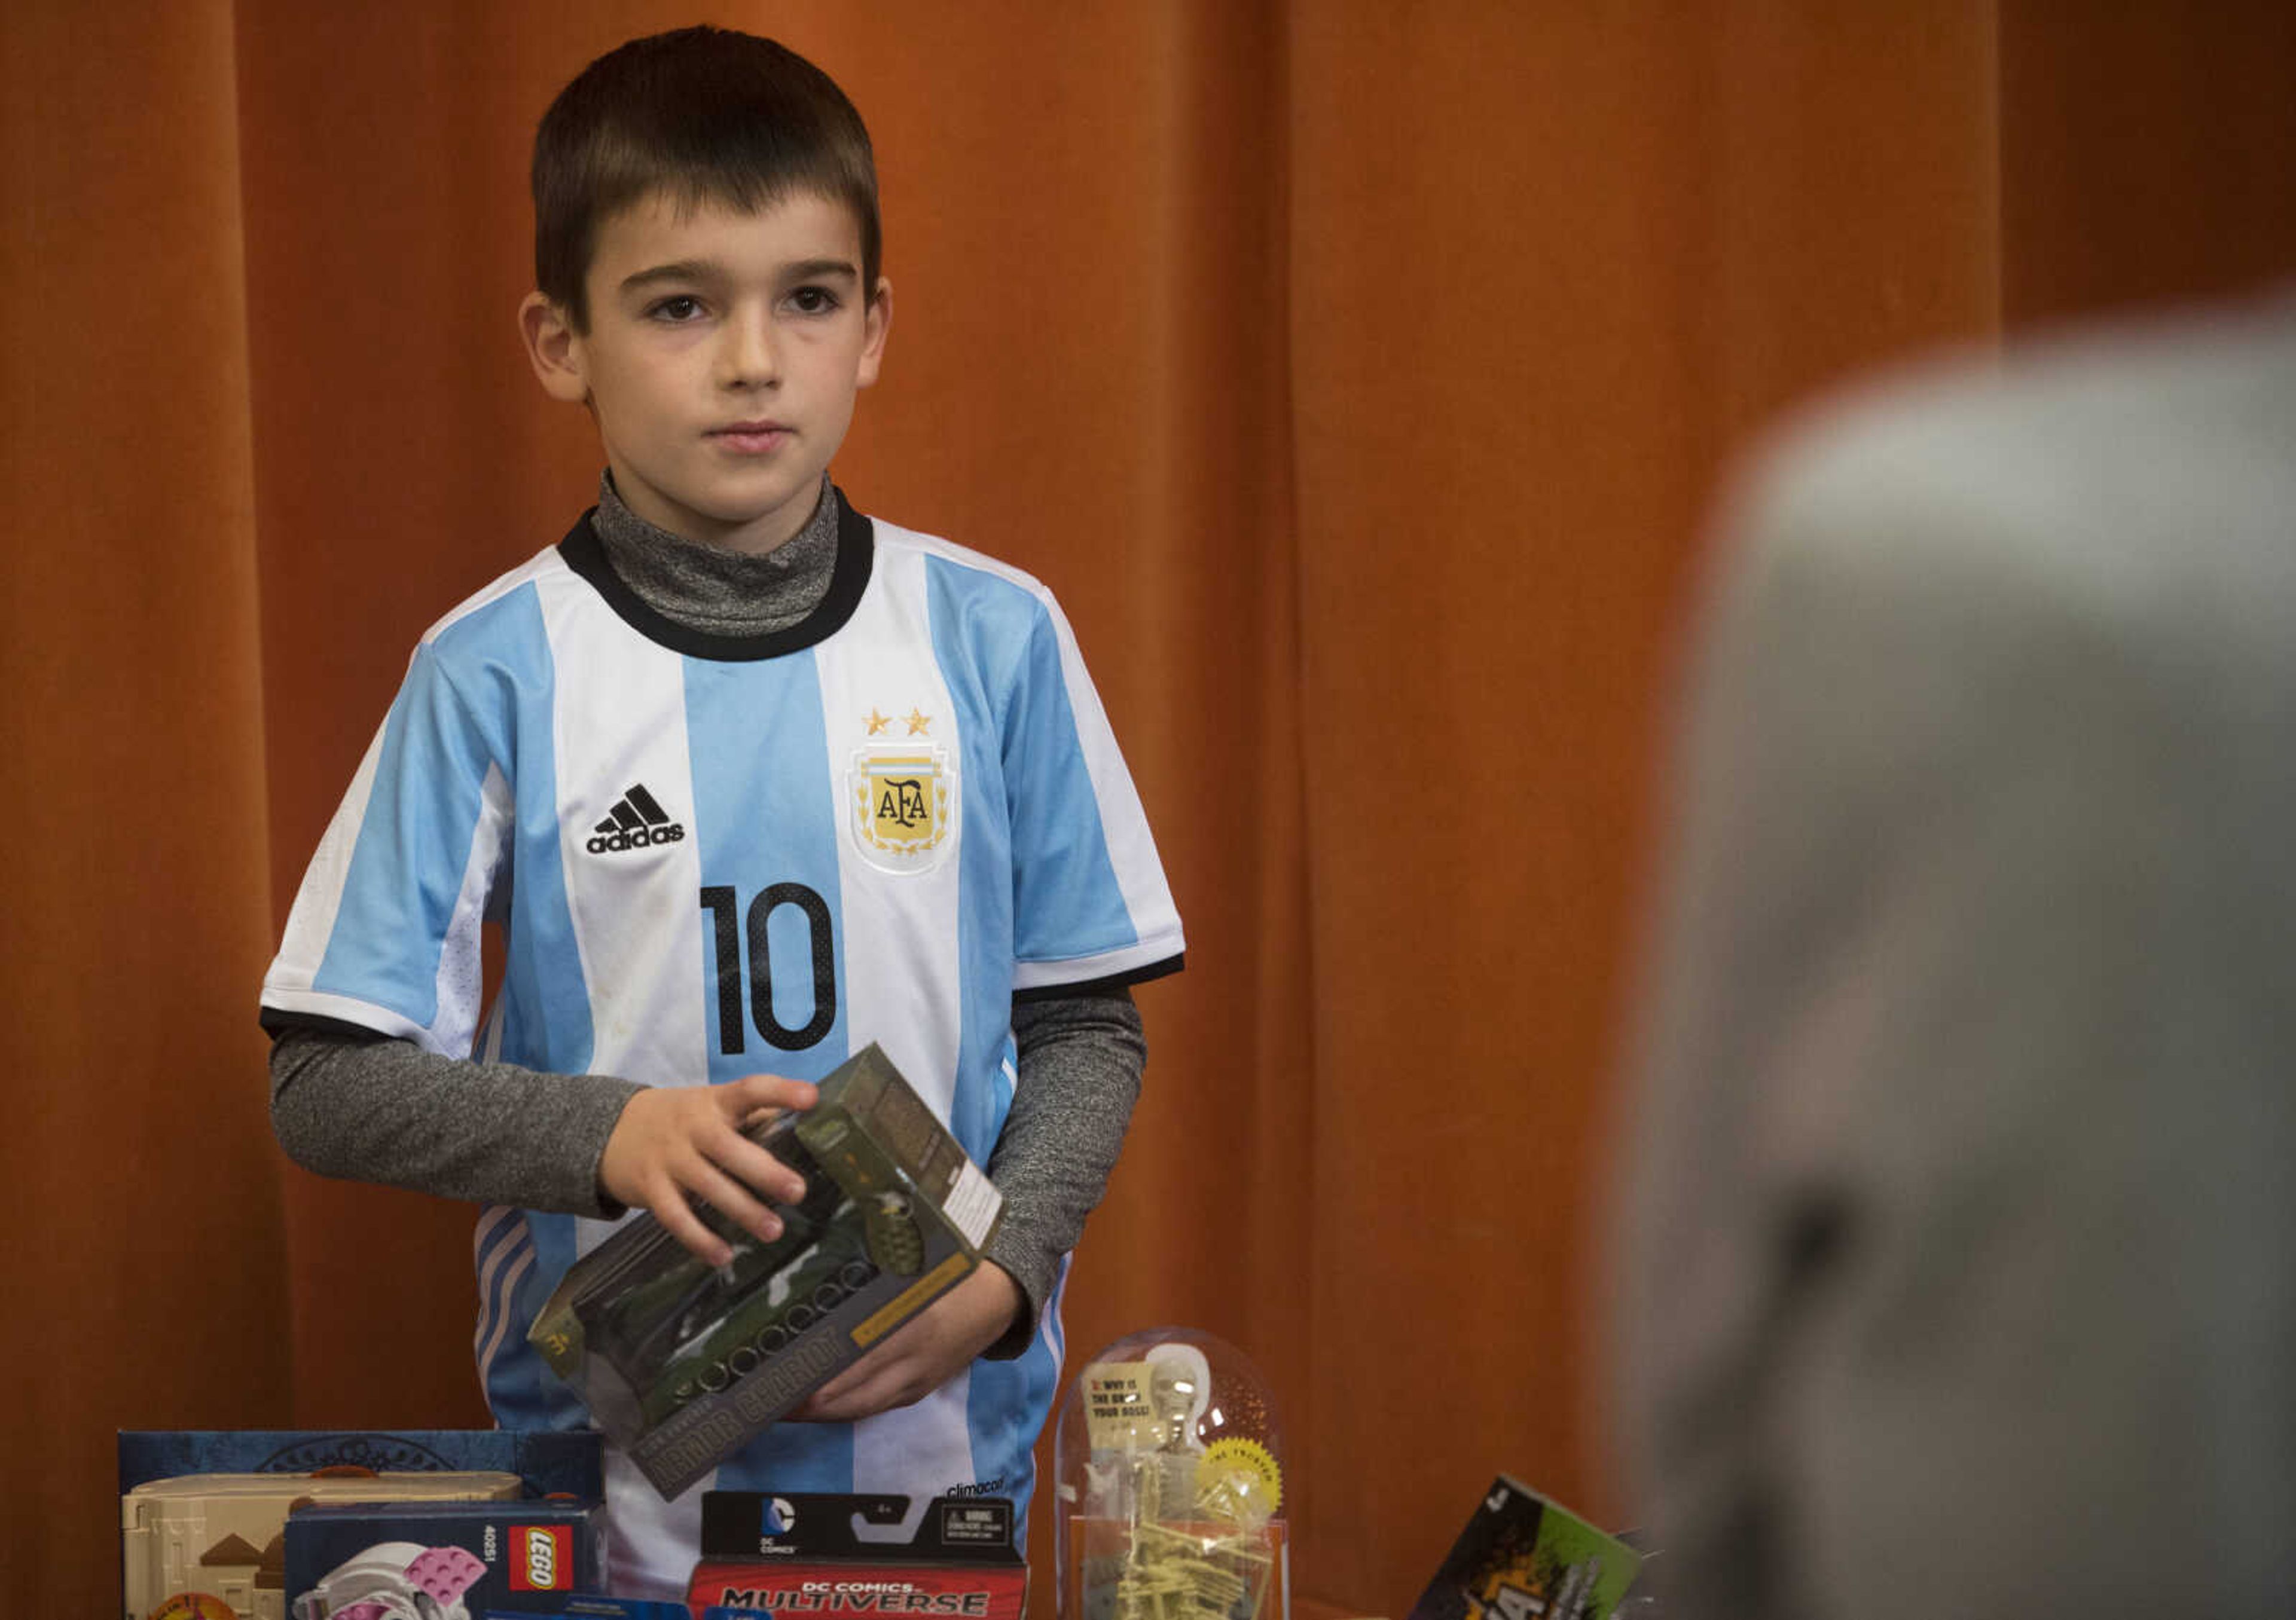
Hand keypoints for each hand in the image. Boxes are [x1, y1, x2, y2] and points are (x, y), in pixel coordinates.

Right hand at [598, 1074, 818, 1264]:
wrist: (611, 1131)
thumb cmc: (680, 1120)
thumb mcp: (710, 1106)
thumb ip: (751, 1118)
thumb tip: (805, 1133)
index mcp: (714, 1101)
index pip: (749, 1090)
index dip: (780, 1092)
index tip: (811, 1098)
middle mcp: (691, 1127)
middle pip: (728, 1148)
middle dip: (764, 1171)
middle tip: (797, 1191)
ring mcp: (669, 1159)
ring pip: (708, 1186)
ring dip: (742, 1211)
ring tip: (774, 1231)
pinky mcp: (651, 1188)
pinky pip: (676, 1217)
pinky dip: (699, 1239)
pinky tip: (723, 1256)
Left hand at [787, 1262, 1022, 1421]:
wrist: (1003, 1297)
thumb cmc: (955, 1273)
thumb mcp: (917, 1271)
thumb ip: (874, 1282)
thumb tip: (819, 1286)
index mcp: (913, 1328)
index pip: (855, 1363)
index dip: (817, 1377)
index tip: (780, 1376)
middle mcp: (914, 1364)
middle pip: (852, 1398)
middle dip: (807, 1405)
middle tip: (766, 1400)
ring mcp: (917, 1383)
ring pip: (860, 1408)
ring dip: (819, 1412)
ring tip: (780, 1405)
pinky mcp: (919, 1391)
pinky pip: (874, 1406)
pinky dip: (843, 1408)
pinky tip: (816, 1403)